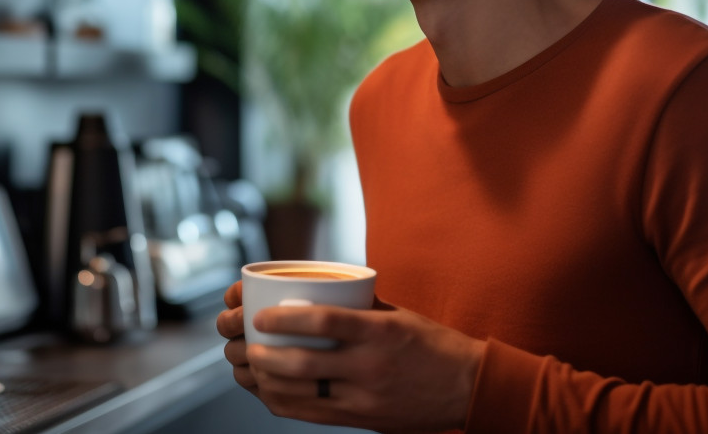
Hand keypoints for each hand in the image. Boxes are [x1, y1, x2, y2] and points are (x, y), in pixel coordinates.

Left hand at [217, 281, 483, 432]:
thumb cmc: (430, 343)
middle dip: (261, 354)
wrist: (466, 387)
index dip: (285, 319)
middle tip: (242, 342)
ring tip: (247, 365)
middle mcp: (370, 365)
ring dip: (264, 379)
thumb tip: (311, 289)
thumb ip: (355, 306)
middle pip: (302, 362)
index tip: (260, 315)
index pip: (324, 321)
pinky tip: (266, 389)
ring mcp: (364, 396)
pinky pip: (311, 413)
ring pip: (301, 392)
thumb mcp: (396, 315)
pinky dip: (282, 401)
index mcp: (378, 331)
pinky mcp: (362, 418)